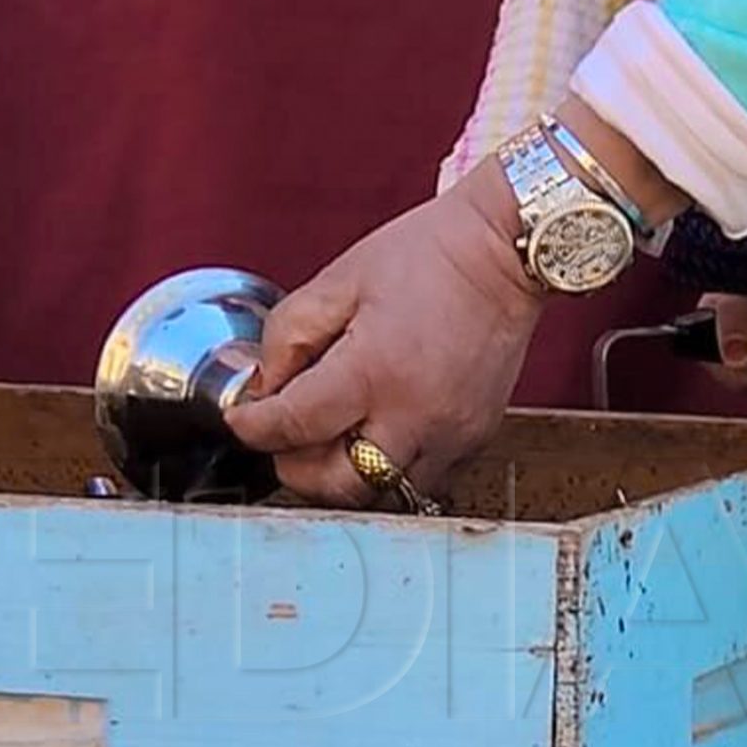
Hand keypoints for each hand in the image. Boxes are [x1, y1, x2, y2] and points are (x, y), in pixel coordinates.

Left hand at [225, 171, 547, 506]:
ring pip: (380, 493)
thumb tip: (265, 387)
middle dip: (297, 467)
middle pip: (336, 485)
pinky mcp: (475, 439)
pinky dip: (387, 466)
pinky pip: (419, 478)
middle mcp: (415, 415)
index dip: (254, 428)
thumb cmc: (425, 256)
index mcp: (374, 370)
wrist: (503, 253)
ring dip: (344, 475)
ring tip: (332, 437)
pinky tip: (377, 430)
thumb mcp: (339, 279)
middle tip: (285, 437)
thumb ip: (288, 336)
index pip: (293, 426)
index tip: (243, 418)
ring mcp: (450, 435)